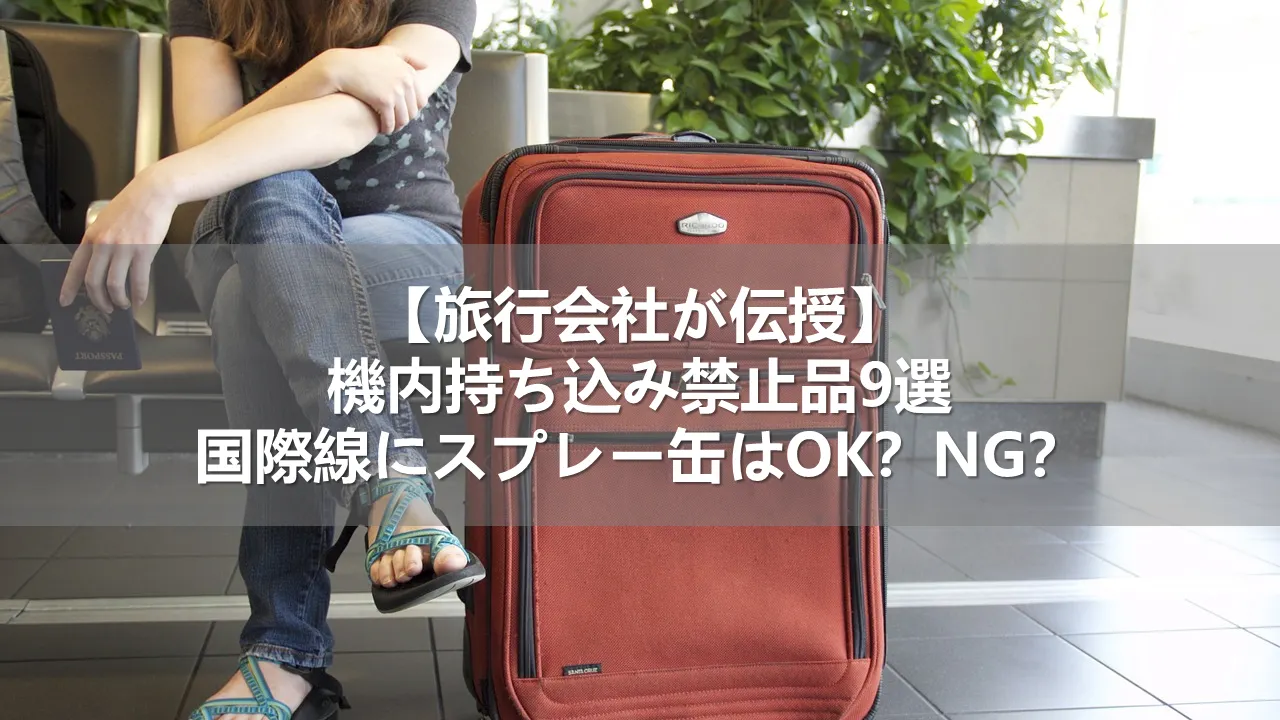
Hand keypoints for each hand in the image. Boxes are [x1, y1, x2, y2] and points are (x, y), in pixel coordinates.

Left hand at [60, 166, 175, 313]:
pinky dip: (139, 295)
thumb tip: (101, 265)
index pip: (75, 268)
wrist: (152, 193)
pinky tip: (140, 299)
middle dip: (98, 301)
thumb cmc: (132, 206)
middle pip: (94, 282)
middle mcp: (103, 244)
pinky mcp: (143, 252)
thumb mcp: (105, 222)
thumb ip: (99, 242)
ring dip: (119, 300)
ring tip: (124, 305)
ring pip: (114, 285)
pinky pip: (138, 280)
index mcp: (91, 237)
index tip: (65, 302)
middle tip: (105, 309)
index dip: (69, 288)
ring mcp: (123, 249)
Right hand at [325, 46, 430, 134]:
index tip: (402, 113)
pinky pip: (390, 122)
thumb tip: (427, 66)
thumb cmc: (364, 59)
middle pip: (412, 111)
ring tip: (389, 128)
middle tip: (395, 124)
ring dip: (397, 126)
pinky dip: (387, 128)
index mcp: (409, 73)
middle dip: (405, 119)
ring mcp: (396, 92)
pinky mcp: (384, 101)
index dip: (411, 110)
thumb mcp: (389, 52)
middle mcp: (406, 82)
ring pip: (403, 119)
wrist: (343, 67)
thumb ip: (409, 58)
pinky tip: (382, 130)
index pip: (420, 100)